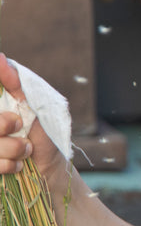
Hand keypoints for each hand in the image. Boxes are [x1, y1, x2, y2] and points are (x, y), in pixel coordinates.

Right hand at [0, 54, 64, 189]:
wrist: (51, 168)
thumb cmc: (43, 133)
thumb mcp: (35, 104)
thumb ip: (16, 83)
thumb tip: (0, 57)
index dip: (1, 119)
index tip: (15, 118)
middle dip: (4, 125)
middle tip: (19, 126)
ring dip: (13, 149)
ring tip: (26, 149)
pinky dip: (10, 165)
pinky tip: (19, 165)